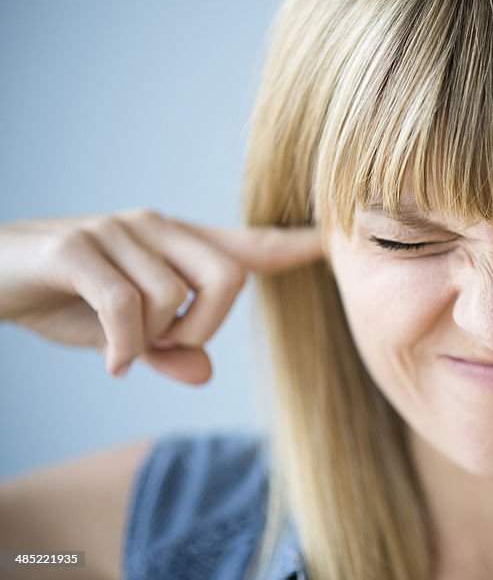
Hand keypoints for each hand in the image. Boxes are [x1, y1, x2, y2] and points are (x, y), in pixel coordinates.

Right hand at [0, 208, 323, 384]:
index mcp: (173, 242)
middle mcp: (154, 226)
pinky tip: (113, 364)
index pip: (244, 245)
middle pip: (229, 278)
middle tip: (168, 346)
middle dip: (207, 328)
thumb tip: (204, 373)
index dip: (288, 246)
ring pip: (174, 298)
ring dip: (151, 339)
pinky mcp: (79, 247)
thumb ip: (166, 349)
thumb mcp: (121, 334)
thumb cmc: (59, 299)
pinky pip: (128, 305)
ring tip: (120, 346)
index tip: (326, 244)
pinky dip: (125, 345)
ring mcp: (117, 231)